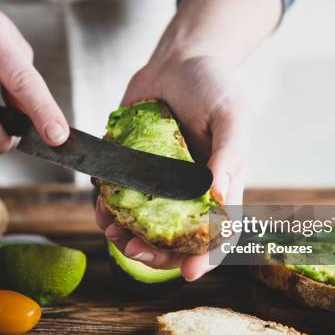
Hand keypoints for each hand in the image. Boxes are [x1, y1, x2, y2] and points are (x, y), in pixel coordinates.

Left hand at [96, 55, 250, 280]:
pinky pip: (119, 199)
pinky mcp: (131, 169)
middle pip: (174, 241)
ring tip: (113, 233)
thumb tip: (220, 196)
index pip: (216, 234)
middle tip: (134, 251)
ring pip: (143, 227)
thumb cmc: (213, 86)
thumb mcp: (232, 115)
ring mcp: (158, 183)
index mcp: (218, 187)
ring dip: (126, 238)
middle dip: (155, 256)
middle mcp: (187, 192)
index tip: (190, 273)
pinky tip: (101, 207)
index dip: (206, 258)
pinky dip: (108, 210)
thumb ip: (230, 154)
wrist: (176, 60)